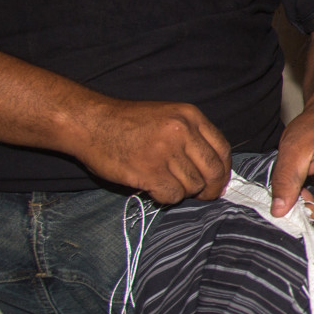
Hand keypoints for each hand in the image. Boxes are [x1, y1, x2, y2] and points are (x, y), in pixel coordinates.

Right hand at [71, 98, 229, 204]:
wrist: (90, 123)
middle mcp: (182, 132)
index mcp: (190, 116)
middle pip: (213, 171)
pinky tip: (154, 188)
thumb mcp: (167, 116)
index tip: (217, 181)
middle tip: (202, 195)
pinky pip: (173, 195)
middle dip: (210, 189)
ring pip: (193, 186)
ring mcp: (166, 152)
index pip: (223, 150)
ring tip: (165, 183)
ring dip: (182, 191)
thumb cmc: (127, 123)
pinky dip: (166, 197)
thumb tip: (214, 169)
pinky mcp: (149, 171)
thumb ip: (192, 136)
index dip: (223, 170)